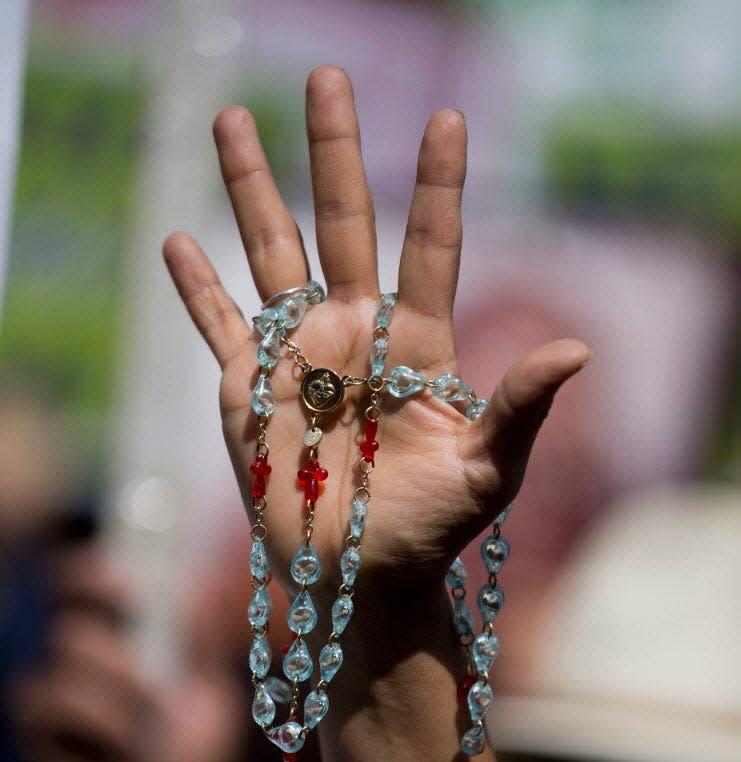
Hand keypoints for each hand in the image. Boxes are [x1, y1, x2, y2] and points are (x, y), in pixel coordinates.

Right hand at [10, 547, 246, 761]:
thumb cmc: (192, 759)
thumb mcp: (213, 693)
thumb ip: (203, 640)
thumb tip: (204, 581)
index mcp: (125, 638)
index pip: (88, 581)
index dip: (98, 570)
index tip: (132, 584)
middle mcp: (83, 656)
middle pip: (72, 605)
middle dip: (111, 625)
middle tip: (141, 647)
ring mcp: (55, 689)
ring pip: (69, 648)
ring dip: (123, 691)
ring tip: (148, 728)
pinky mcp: (34, 730)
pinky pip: (51, 699)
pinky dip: (99, 727)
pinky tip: (121, 755)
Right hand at [163, 66, 589, 588]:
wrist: (360, 577)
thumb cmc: (432, 530)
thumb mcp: (488, 472)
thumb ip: (521, 408)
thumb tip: (580, 347)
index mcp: (417, 346)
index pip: (431, 248)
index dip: (439, 185)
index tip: (448, 119)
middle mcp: (356, 336)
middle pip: (343, 225)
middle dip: (334, 152)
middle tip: (327, 77)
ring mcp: (297, 358)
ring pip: (271, 256)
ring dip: (251, 190)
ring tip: (233, 121)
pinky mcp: (246, 392)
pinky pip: (218, 327)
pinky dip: (197, 288)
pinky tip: (179, 240)